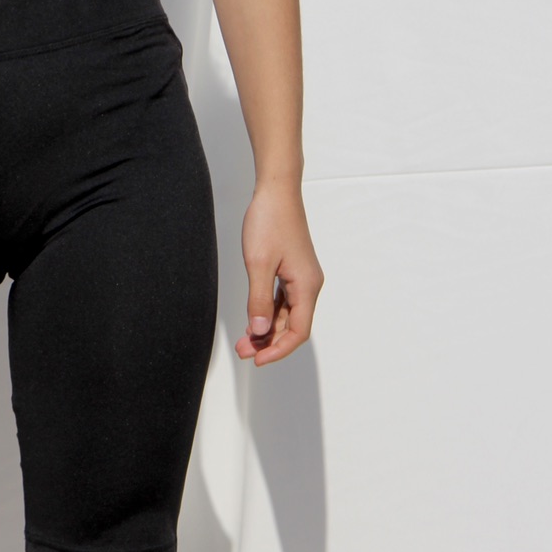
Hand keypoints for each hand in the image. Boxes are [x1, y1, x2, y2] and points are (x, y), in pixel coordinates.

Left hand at [235, 181, 323, 365]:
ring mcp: (301, 278)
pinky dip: (269, 313)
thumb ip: (259, 300)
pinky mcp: (293, 270)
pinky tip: (253, 320)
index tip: (256, 360)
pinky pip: (283, 300)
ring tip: (244, 342)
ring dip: (267, 330)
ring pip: (287, 314)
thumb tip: (260, 332)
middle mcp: (309, 284)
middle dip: (269, 343)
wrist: (276, 191)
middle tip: (242, 352)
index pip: (298, 331)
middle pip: (293, 326)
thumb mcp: (259, 263)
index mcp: (307, 286)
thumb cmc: (269, 221)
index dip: (278, 350)